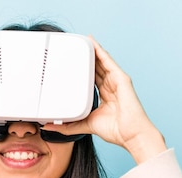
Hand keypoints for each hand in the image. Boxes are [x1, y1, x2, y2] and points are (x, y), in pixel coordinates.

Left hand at [43, 37, 166, 163]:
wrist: (131, 135)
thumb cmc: (116, 131)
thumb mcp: (86, 125)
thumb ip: (68, 126)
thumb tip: (49, 126)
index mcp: (105, 96)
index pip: (91, 79)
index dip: (82, 71)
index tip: (70, 65)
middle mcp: (111, 86)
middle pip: (96, 67)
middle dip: (86, 57)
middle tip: (73, 47)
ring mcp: (117, 81)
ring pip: (101, 61)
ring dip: (91, 50)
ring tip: (80, 39)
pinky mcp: (121, 78)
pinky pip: (108, 61)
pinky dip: (99, 51)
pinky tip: (91, 42)